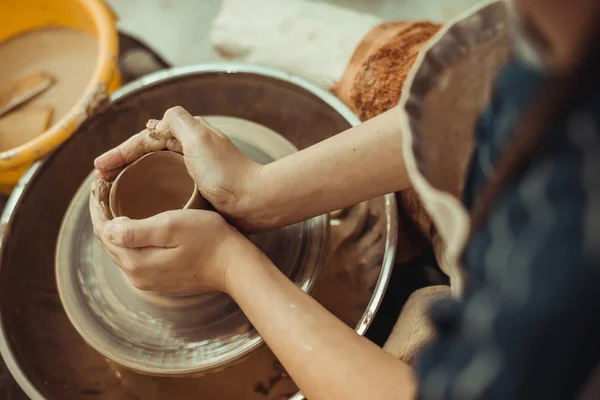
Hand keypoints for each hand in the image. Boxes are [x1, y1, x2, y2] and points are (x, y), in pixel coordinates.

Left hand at [90, 183, 246, 293]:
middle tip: (103, 188)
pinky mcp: (163, 281)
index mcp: (136, 263)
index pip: (103, 232)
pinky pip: (137, 258)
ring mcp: (150, 282)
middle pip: (109, 243)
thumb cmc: (208, 238)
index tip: (98, 182)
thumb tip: (107, 229)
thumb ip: (135, 231)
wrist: (236, 264)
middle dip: (103, 215)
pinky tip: (136, 225)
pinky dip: (131, 239)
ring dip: (116, 228)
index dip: (97, 205)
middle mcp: (138, 278)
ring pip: (122, 251)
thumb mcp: (171, 227)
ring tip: (115, 202)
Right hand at [94, 106, 262, 231]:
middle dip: (123, 164)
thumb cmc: (227, 172)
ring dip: (134, 178)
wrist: (254, 200)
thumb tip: (156, 120)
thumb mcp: (200, 139)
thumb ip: (179, 121)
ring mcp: (194, 172)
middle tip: (101, 181)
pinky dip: (151, 193)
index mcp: (188, 136)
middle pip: (147, 155)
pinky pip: (167, 188)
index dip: (120, 152)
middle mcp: (190, 151)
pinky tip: (143, 205)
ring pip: (156, 172)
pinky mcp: (199, 190)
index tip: (99, 169)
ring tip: (115, 193)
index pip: (145, 140)